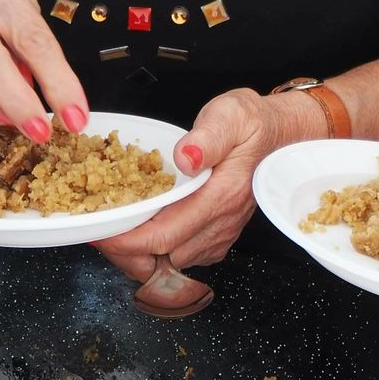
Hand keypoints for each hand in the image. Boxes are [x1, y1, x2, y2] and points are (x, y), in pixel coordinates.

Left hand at [96, 88, 314, 280]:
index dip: (127, 242)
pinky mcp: (217, 238)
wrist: (279, 136)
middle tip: (99, 234)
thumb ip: (208, 138)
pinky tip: (143, 231)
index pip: (165, 236)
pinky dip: (158, 252)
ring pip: (170, 263)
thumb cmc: (252, 125)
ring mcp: (220, 235)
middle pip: (162, 258)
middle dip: (126, 253)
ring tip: (115, 232)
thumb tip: (186, 159)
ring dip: (140, 254)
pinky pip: (182, 258)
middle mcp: (220, 224)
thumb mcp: (231, 116)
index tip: (100, 236)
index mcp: (219, 198)